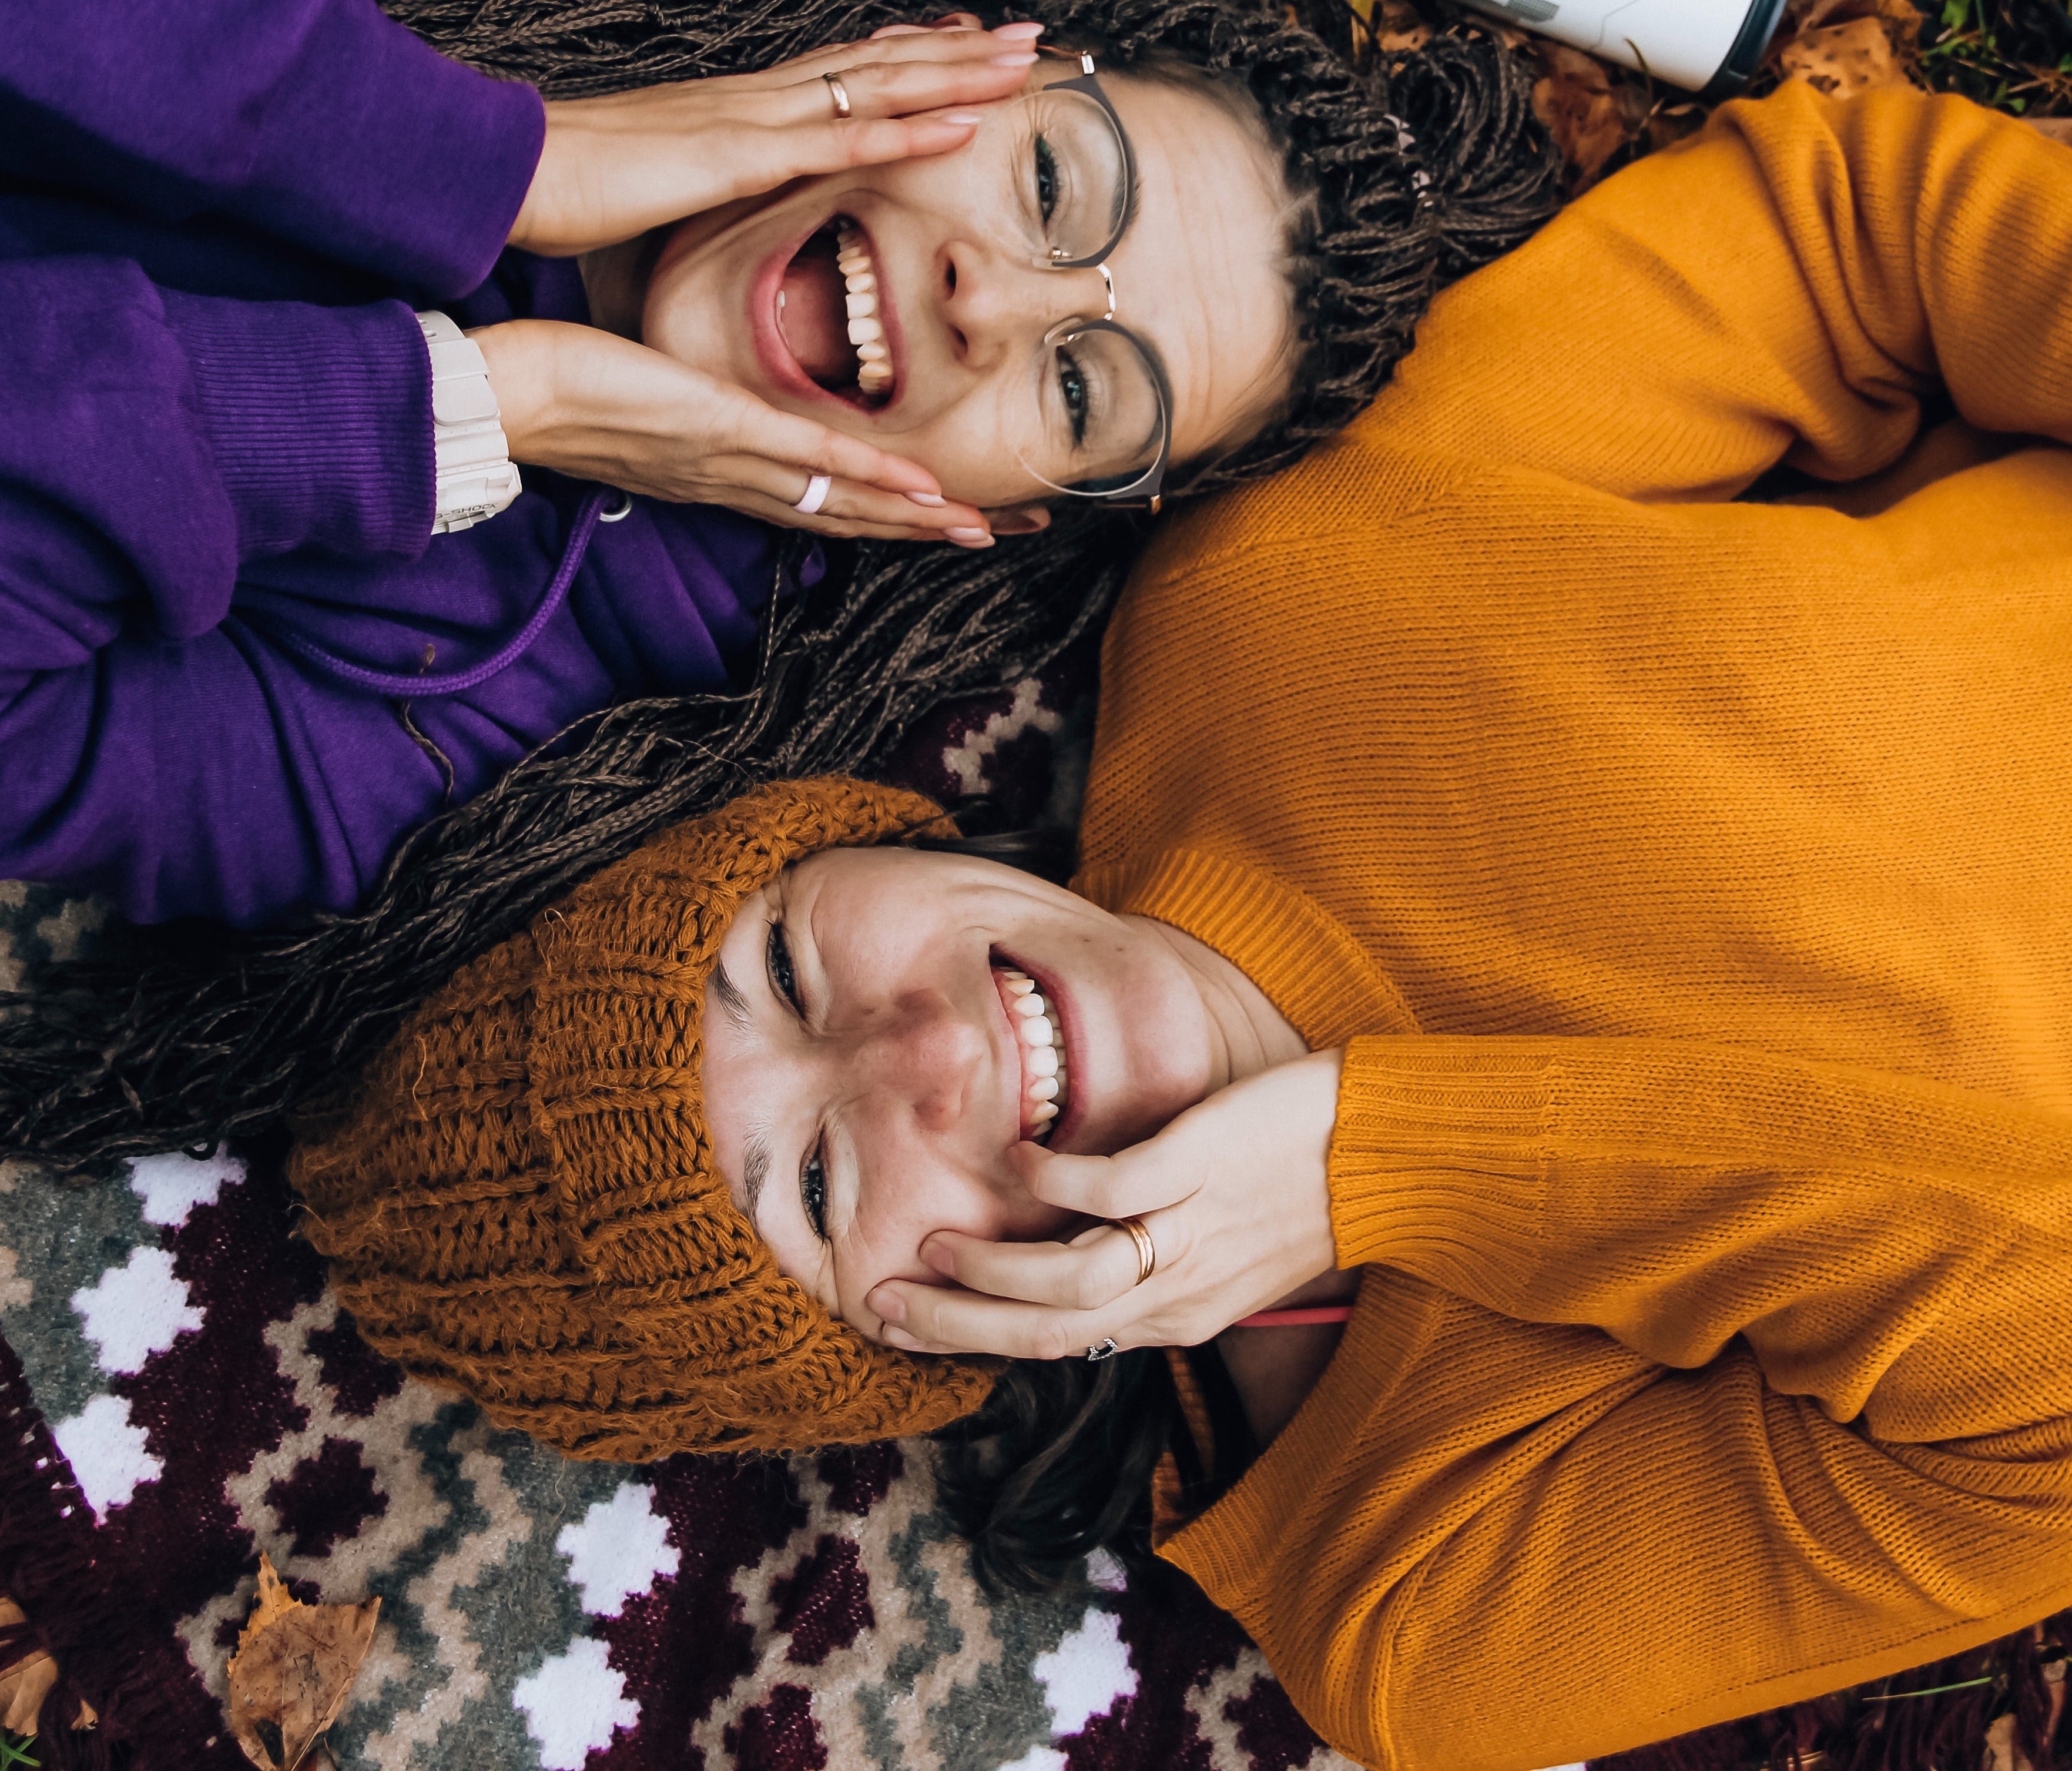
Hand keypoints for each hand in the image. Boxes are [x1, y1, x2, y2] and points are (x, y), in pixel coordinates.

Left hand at [475, 319, 994, 542]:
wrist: (510, 396)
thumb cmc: (567, 391)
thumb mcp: (647, 411)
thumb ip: (694, 421)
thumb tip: (719, 413)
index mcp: (725, 480)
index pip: (820, 507)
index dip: (888, 520)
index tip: (949, 520)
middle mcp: (740, 485)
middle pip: (848, 519)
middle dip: (926, 531)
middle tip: (998, 535)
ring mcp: (736, 461)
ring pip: (842, 500)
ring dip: (917, 518)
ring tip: (980, 525)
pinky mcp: (724, 427)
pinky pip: (810, 459)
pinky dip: (868, 479)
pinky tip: (920, 490)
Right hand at [510, 22, 1042, 257]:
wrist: (507, 172)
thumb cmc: (569, 187)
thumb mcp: (657, 188)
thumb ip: (701, 186)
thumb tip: (716, 194)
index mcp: (737, 112)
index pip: (841, 75)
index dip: (909, 60)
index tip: (965, 49)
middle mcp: (755, 102)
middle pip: (876, 65)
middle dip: (955, 50)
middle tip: (1027, 37)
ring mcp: (751, 123)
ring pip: (875, 87)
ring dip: (953, 74)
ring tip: (1019, 61)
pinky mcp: (740, 157)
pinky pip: (840, 140)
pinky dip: (904, 130)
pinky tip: (958, 122)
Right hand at [866, 1050, 1348, 1356]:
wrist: (1391, 1150)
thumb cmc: (1303, 1193)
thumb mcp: (1226, 1255)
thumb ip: (1151, 1265)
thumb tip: (1071, 1257)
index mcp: (1178, 1316)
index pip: (1061, 1346)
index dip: (978, 1344)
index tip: (909, 1328)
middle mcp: (1179, 1291)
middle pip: (1050, 1330)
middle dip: (958, 1326)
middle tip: (884, 1308)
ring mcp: (1188, 1230)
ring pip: (1072, 1279)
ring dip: (992, 1270)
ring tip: (933, 1248)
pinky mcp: (1200, 1166)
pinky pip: (1109, 1189)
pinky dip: (1052, 1185)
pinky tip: (1016, 1163)